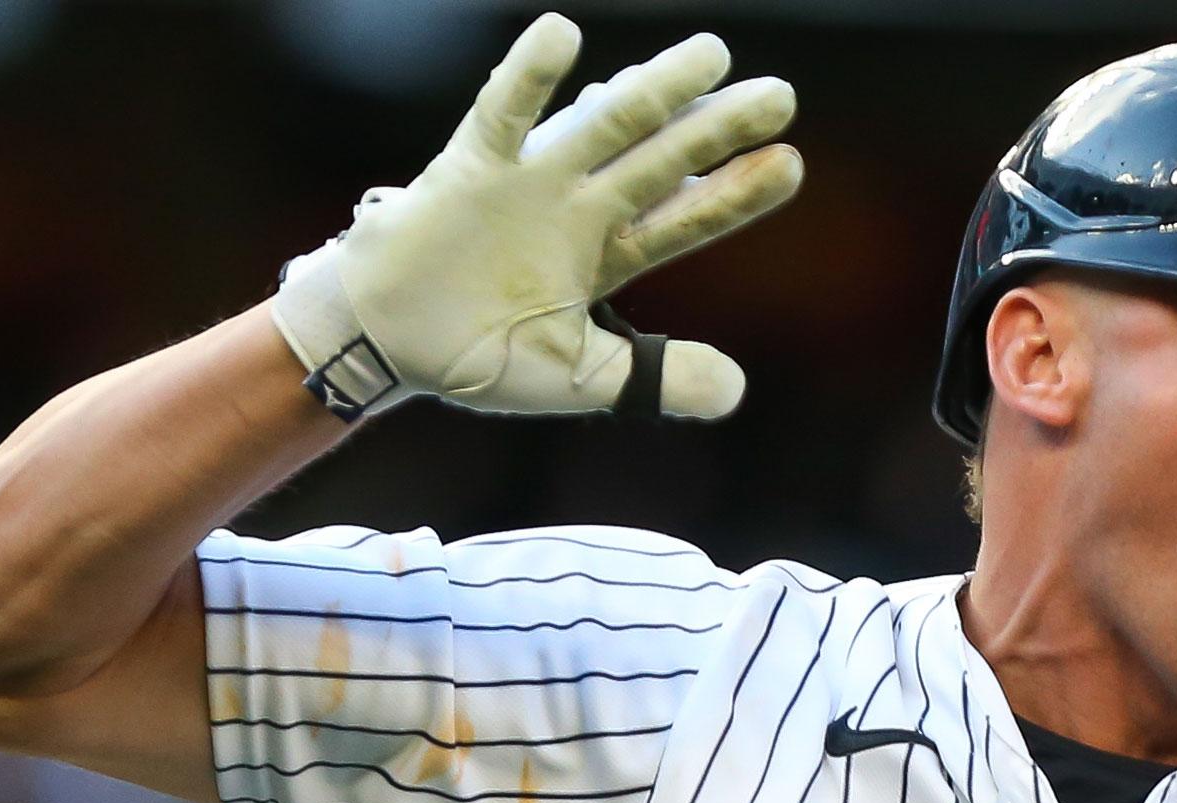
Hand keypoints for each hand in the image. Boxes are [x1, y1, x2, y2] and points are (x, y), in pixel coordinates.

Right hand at [269, 13, 799, 420]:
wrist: (386, 343)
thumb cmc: (477, 353)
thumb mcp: (579, 376)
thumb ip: (654, 380)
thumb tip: (737, 392)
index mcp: (607, 255)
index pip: (685, 219)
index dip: (735, 193)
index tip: (791, 165)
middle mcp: (579, 208)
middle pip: (661, 159)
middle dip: (718, 129)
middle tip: (780, 96)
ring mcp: (529, 183)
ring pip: (603, 126)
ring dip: (655, 91)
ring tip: (712, 54)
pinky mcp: (470, 169)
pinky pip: (502, 115)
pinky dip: (528, 78)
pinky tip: (562, 34)